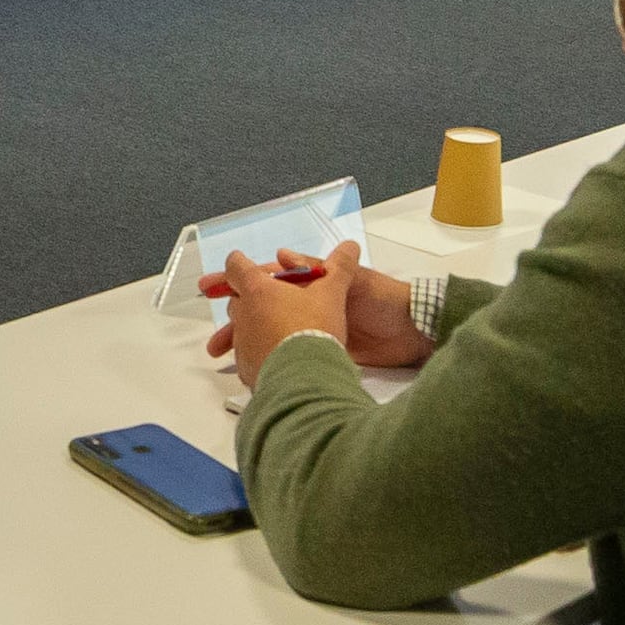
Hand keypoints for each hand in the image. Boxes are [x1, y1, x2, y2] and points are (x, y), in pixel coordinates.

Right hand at [199, 246, 426, 374]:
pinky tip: (247, 369)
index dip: (237, 281)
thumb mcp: (353, 280)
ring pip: (267, 333)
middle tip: (213, 339)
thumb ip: (320, 268)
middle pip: (260, 308)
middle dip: (234, 320)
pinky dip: (263, 358)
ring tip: (223, 357)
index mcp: (312, 282)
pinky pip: (282, 352)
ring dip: (244, 342)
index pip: (266, 278)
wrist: (414, 334)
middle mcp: (307, 303)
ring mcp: (310, 328)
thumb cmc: (385, 301)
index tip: (210, 287)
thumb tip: (281, 254)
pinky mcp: (318, 351)